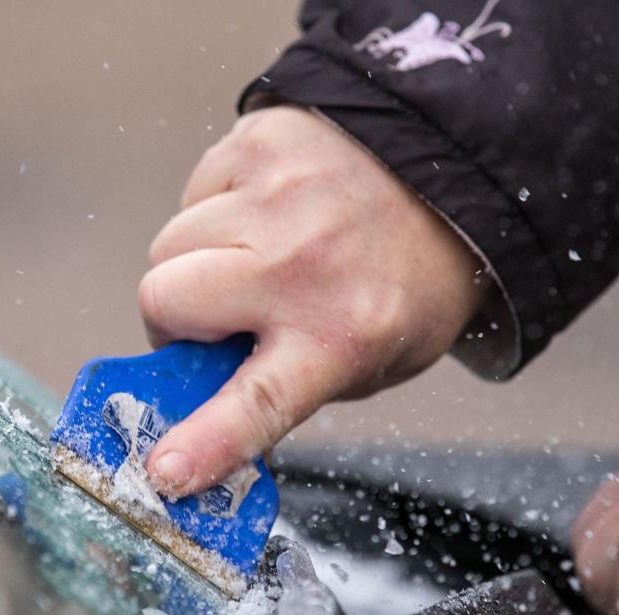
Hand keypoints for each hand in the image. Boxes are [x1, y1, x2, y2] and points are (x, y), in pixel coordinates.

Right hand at [139, 105, 484, 495]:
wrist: (454, 174)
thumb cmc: (407, 281)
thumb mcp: (373, 360)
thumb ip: (291, 388)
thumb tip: (204, 419)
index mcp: (342, 335)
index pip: (259, 401)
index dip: (203, 441)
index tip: (165, 468)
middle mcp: (305, 265)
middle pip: (166, 299)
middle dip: (173, 320)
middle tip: (213, 320)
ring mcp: (278, 197)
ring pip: (170, 243)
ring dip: (195, 263)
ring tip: (253, 257)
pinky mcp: (261, 142)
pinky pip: (195, 191)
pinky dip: (218, 211)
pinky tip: (269, 213)